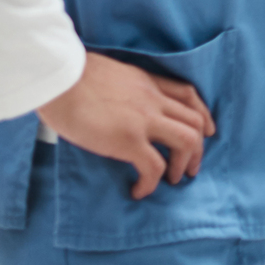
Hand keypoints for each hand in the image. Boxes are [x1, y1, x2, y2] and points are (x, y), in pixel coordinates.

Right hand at [35, 51, 216, 199]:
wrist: (57, 76)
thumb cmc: (69, 75)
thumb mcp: (108, 74)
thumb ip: (121, 89)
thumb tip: (113, 104)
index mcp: (147, 82)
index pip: (189, 95)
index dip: (203, 115)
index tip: (207, 130)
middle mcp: (152, 99)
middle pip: (195, 122)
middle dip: (198, 148)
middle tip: (189, 168)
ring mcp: (144, 119)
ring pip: (187, 141)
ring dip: (183, 164)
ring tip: (171, 179)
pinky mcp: (128, 139)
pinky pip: (155, 166)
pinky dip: (152, 183)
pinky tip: (139, 190)